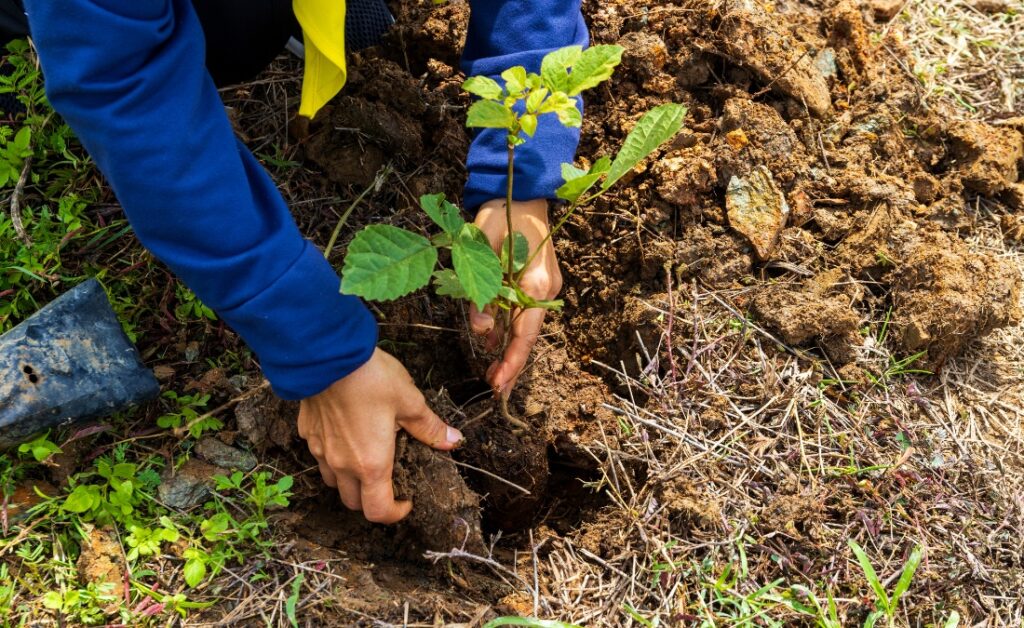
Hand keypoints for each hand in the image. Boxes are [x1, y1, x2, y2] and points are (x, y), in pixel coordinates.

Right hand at [297, 349, 462, 522]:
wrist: (327, 354)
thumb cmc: (370, 378)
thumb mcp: (409, 401)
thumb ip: (429, 427)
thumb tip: (453, 441)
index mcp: (371, 464)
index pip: (378, 511)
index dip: (394, 514)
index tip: (406, 501)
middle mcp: (342, 464)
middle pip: (353, 502)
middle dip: (372, 500)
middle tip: (389, 481)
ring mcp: (321, 449)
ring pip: (333, 481)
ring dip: (350, 481)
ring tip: (366, 458)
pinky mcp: (307, 432)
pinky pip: (320, 455)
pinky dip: (333, 456)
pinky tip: (346, 434)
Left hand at [471, 199, 562, 397]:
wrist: (523, 191)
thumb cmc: (501, 213)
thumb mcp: (481, 247)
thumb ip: (480, 290)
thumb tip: (482, 330)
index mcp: (537, 281)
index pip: (525, 332)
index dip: (512, 361)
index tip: (498, 384)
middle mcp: (547, 289)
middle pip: (529, 336)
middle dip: (512, 364)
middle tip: (495, 389)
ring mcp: (546, 286)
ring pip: (526, 326)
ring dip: (510, 349)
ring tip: (494, 374)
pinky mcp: (539, 283)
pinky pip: (524, 313)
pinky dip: (511, 331)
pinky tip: (497, 344)